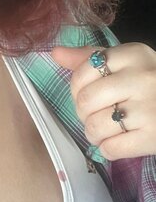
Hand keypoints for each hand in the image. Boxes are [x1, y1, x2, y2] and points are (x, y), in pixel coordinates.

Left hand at [51, 43, 155, 159]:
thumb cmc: (149, 84)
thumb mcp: (124, 63)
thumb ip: (88, 58)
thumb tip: (55, 52)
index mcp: (133, 55)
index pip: (83, 71)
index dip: (76, 88)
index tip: (88, 94)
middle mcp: (143, 78)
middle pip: (86, 100)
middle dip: (83, 113)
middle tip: (94, 114)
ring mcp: (150, 109)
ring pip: (95, 126)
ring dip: (93, 133)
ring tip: (105, 130)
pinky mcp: (153, 137)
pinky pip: (111, 148)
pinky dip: (108, 149)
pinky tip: (118, 141)